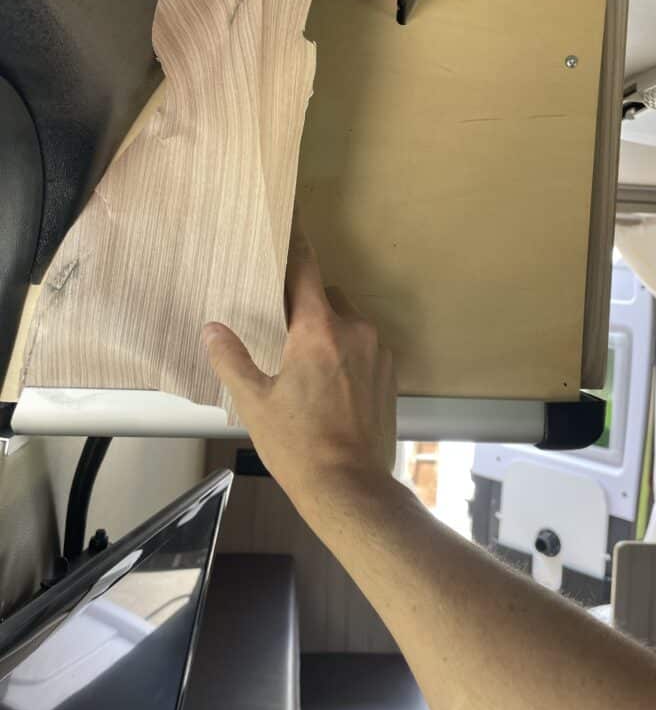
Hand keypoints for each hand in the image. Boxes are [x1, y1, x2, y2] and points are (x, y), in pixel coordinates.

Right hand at [203, 220, 396, 500]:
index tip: (291, 222)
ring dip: (329, 329)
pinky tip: (331, 382)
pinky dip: (348, 351)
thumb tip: (212, 328)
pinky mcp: (391, 373)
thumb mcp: (254, 402)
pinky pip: (365, 345)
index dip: (296, 244)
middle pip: (327, 295)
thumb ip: (231, 359)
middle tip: (282, 327)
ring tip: (306, 362)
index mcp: (317, 330)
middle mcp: (354, 330)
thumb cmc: (297, 445)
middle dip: (306, 303)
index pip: (306, 270)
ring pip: (349, 321)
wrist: (349, 487)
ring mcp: (378, 351)